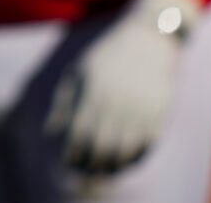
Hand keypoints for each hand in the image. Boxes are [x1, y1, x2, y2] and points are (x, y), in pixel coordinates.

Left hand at [47, 0, 200, 179]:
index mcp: (93, 91)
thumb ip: (64, 102)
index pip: (79, 134)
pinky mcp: (160, 112)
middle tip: (84, 174)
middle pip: (101, 147)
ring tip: (103, 172)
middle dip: (90, 165)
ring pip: (124, 151)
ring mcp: (140, 108)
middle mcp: (116, 102)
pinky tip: (125, 162)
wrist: (149, 37)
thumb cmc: (107, 56)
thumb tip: (51, 133)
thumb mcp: (79, 71)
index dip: (73, 154)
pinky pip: (146, 146)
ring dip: (112, 167)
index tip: (68, 163)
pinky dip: (135, 159)